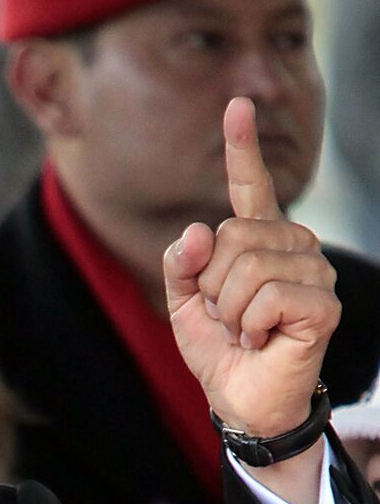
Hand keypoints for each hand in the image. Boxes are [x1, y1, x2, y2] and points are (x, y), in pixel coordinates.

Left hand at [164, 98, 336, 503]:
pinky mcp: (324, 304)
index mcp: (257, 240)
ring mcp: (314, 272)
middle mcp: (293, 246)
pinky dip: (250, 322)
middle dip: (210, 283)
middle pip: (232, 235)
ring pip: (246, 265)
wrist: (240, 398)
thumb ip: (180, 260)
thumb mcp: (182, 300)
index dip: (243, 147)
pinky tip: (262, 337)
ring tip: (244, 328)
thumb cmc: (218, 347)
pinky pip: (266, 295)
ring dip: (228, 307)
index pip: (250, 187)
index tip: (238, 105)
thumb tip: (199, 229)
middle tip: (226, 314)